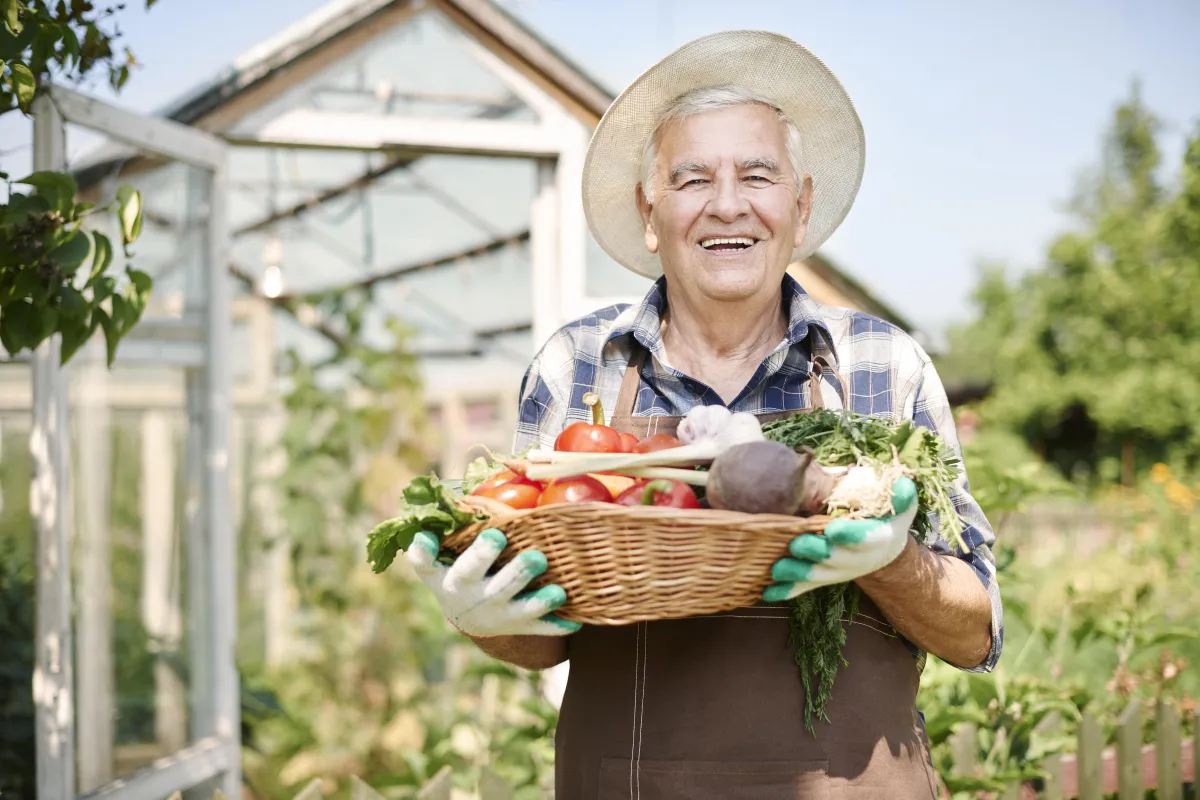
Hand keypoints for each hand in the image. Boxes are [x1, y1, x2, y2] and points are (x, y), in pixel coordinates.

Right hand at [407, 528, 581, 636]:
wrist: (470, 615)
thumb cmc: (462, 568)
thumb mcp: (445, 553)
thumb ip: (447, 525)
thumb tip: (446, 487)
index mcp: (444, 574)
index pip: (425, 564)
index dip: (423, 551)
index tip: (427, 537)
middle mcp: (466, 595)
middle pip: (481, 583)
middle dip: (500, 567)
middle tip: (529, 554)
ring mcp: (494, 613)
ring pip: (516, 608)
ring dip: (538, 601)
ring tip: (558, 591)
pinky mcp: (517, 625)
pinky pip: (539, 627)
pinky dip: (556, 626)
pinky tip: (574, 620)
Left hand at [763, 477, 918, 602]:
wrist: (882, 551)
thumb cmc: (887, 521)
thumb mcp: (901, 508)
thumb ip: (903, 497)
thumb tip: (902, 485)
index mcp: (876, 540)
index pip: (863, 538)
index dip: (849, 535)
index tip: (833, 529)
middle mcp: (855, 560)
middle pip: (834, 559)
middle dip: (815, 552)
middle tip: (796, 544)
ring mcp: (836, 572)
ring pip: (815, 576)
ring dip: (795, 573)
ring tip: (776, 570)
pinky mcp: (821, 578)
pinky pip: (803, 587)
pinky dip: (786, 591)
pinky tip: (766, 593)